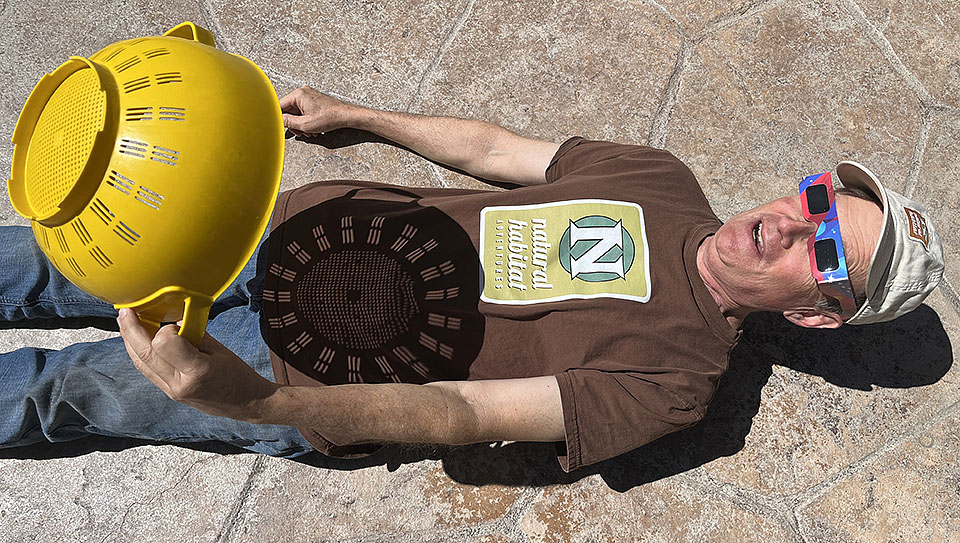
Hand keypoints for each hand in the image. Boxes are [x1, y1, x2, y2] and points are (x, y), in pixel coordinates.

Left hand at [117, 308, 278, 422]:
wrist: (246, 404)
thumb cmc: (238, 375)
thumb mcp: (220, 349)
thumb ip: (193, 335)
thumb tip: (173, 323)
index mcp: (198, 371)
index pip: (165, 343)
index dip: (166, 328)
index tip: (175, 323)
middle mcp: (180, 384)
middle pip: (144, 354)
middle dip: (131, 330)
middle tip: (124, 312)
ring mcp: (172, 391)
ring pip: (141, 364)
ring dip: (130, 342)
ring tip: (126, 323)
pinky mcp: (170, 393)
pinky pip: (147, 371)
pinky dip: (140, 353)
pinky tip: (139, 341)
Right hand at [279, 86, 361, 137]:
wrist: (344, 116)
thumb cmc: (330, 117)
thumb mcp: (305, 124)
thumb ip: (289, 122)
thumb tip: (279, 121)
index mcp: (298, 94)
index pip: (280, 106)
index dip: (279, 118)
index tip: (280, 126)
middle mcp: (303, 92)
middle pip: (289, 110)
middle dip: (293, 123)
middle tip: (299, 132)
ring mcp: (308, 95)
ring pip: (297, 112)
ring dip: (300, 124)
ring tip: (308, 131)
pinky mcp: (313, 100)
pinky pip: (304, 111)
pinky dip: (306, 120)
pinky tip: (312, 128)